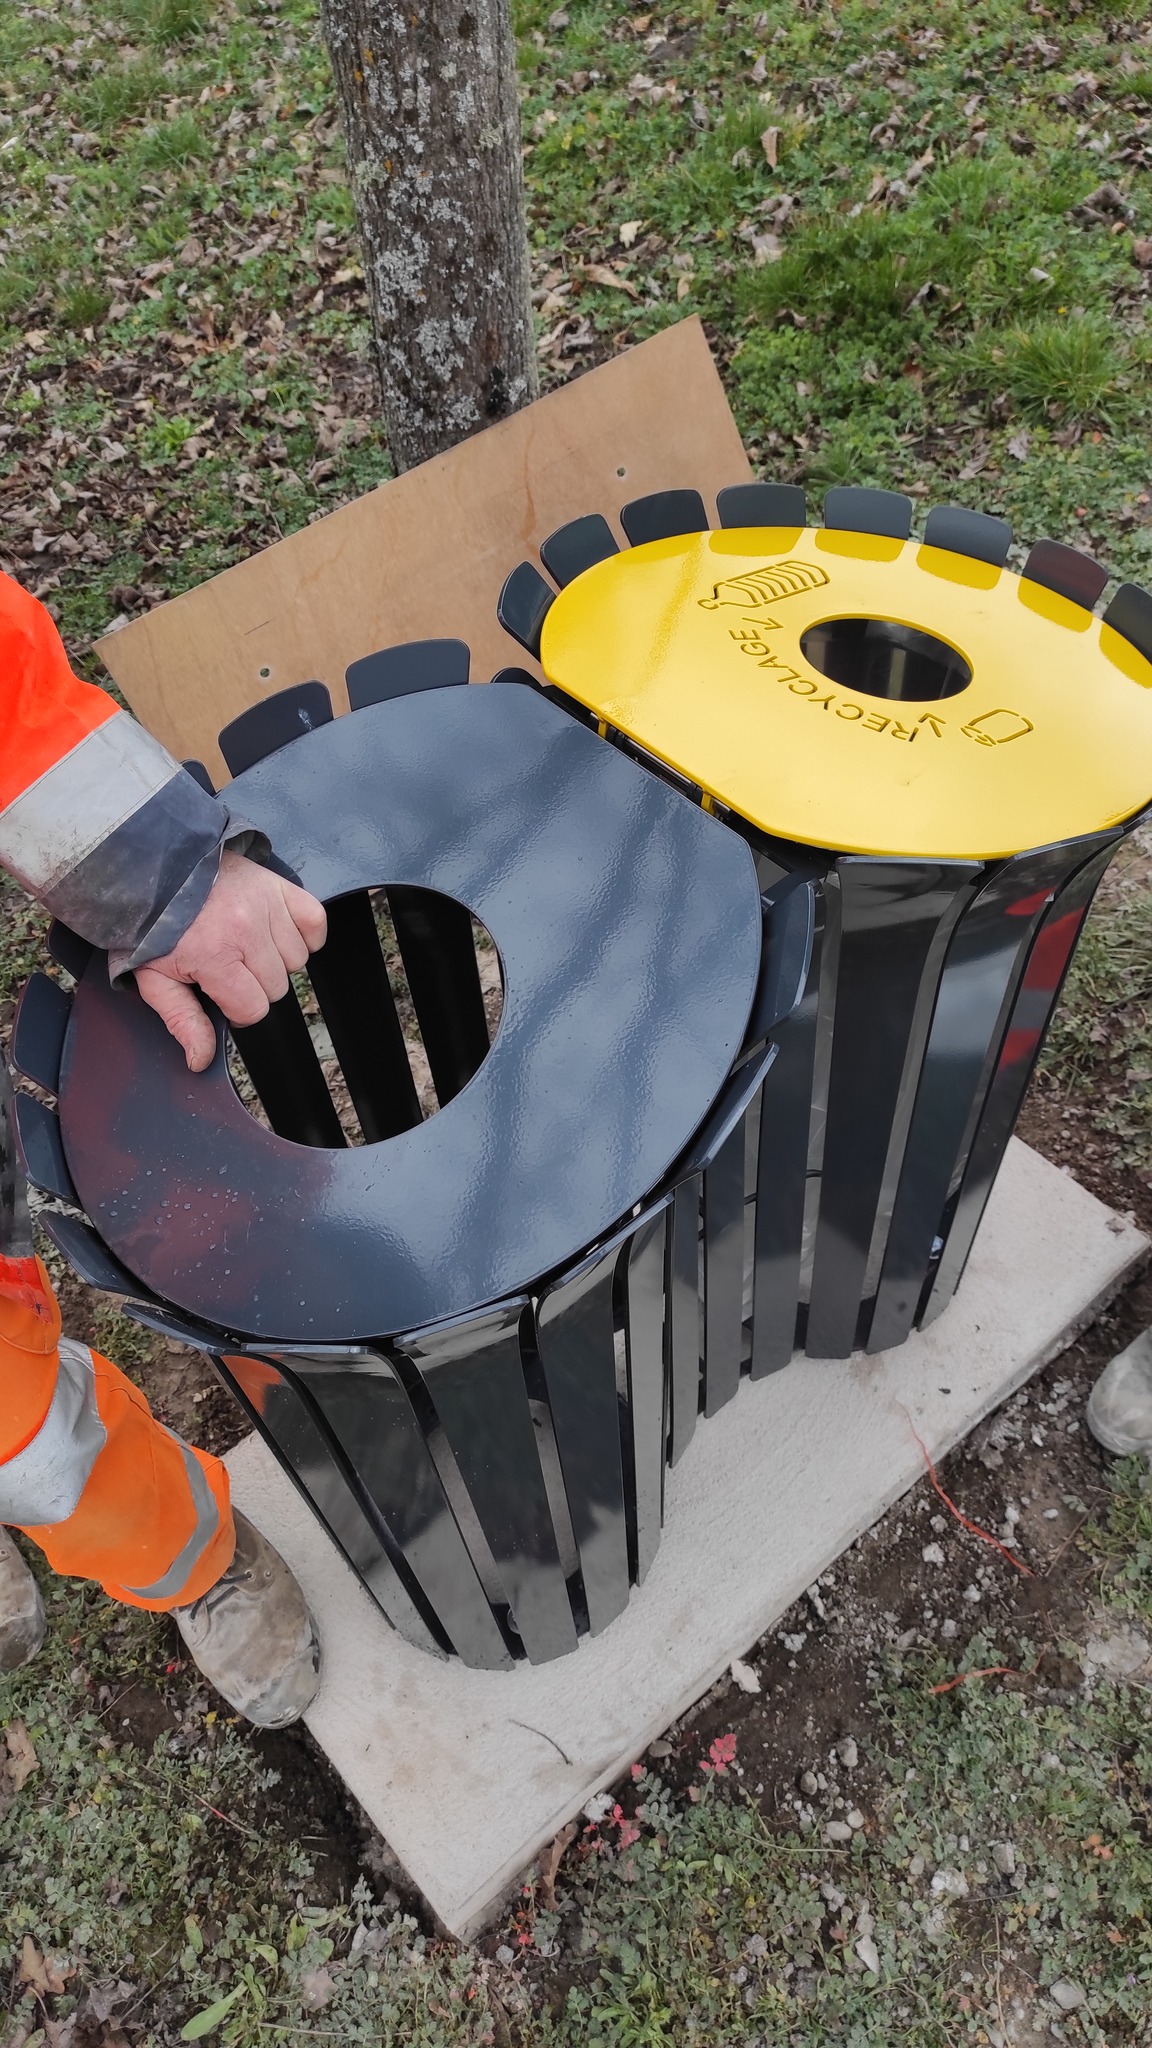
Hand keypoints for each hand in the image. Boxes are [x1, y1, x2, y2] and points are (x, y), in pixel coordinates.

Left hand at [134, 850, 327, 1072]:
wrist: (156, 870)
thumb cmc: (153, 925)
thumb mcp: (155, 978)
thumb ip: (182, 1020)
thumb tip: (200, 1059)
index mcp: (214, 955)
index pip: (253, 1009)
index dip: (237, 1010)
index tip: (221, 994)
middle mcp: (246, 929)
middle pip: (277, 987)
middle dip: (253, 984)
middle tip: (228, 965)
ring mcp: (266, 905)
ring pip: (298, 960)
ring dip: (276, 959)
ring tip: (247, 945)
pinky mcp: (279, 886)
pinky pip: (314, 922)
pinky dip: (303, 933)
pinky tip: (276, 933)